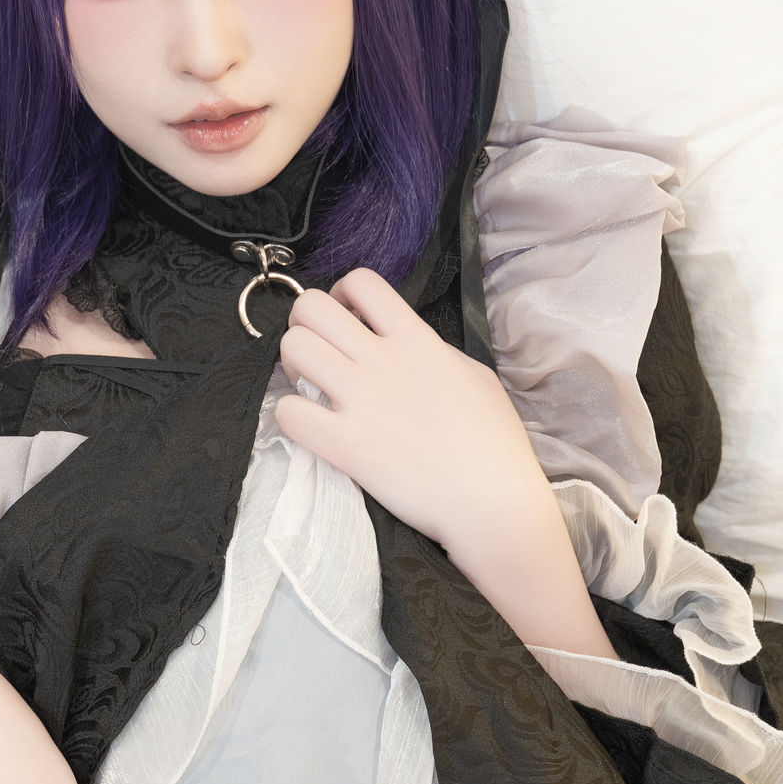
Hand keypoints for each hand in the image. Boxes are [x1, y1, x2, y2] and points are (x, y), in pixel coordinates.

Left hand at [274, 269, 532, 559]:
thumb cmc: (494, 444)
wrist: (492, 501)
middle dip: (306, 324)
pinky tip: (309, 426)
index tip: (347, 320)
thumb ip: (436, 353)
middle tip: (319, 353)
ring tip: (309, 386)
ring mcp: (361, 401)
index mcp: (417, 339)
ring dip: (292, 364)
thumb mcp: (475, 376)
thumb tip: (412, 349)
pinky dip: (289, 416)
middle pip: (312, 307)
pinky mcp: (345, 446)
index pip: (362, 282)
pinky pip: (288, 413)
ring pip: (294, 348)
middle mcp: (382, 360)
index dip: (343, 295)